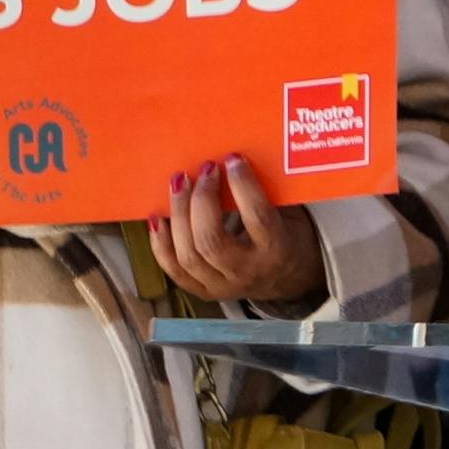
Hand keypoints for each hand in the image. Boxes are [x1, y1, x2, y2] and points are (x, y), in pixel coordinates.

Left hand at [153, 155, 325, 306]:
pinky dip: (160, 243)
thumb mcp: (290, 215)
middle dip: (201, 200)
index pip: (256, 218)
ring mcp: (221, 286)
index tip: (232, 159)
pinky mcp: (203, 291)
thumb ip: (269, 192)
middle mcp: (246, 271)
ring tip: (178, 184)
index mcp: (275, 250)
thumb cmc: (290, 237)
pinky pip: (174, 270)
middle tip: (204, 170)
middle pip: (211, 241)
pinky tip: (158, 218)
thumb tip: (237, 158)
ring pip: (187, 256)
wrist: (288, 279)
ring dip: (178, 216)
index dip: (242, 186)